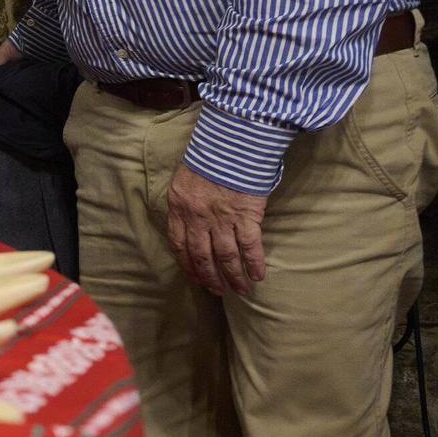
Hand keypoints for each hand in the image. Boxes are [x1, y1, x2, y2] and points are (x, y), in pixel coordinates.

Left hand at [163, 163, 267, 296]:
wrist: (229, 145)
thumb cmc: (207, 159)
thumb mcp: (183, 181)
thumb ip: (184, 204)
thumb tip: (189, 223)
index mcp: (179, 209)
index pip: (179, 244)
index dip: (187, 264)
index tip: (194, 277)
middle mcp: (198, 219)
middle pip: (202, 256)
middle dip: (209, 277)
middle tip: (217, 291)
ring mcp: (222, 220)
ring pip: (226, 256)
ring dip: (233, 276)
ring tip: (240, 290)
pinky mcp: (246, 216)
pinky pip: (250, 246)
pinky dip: (254, 263)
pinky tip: (258, 276)